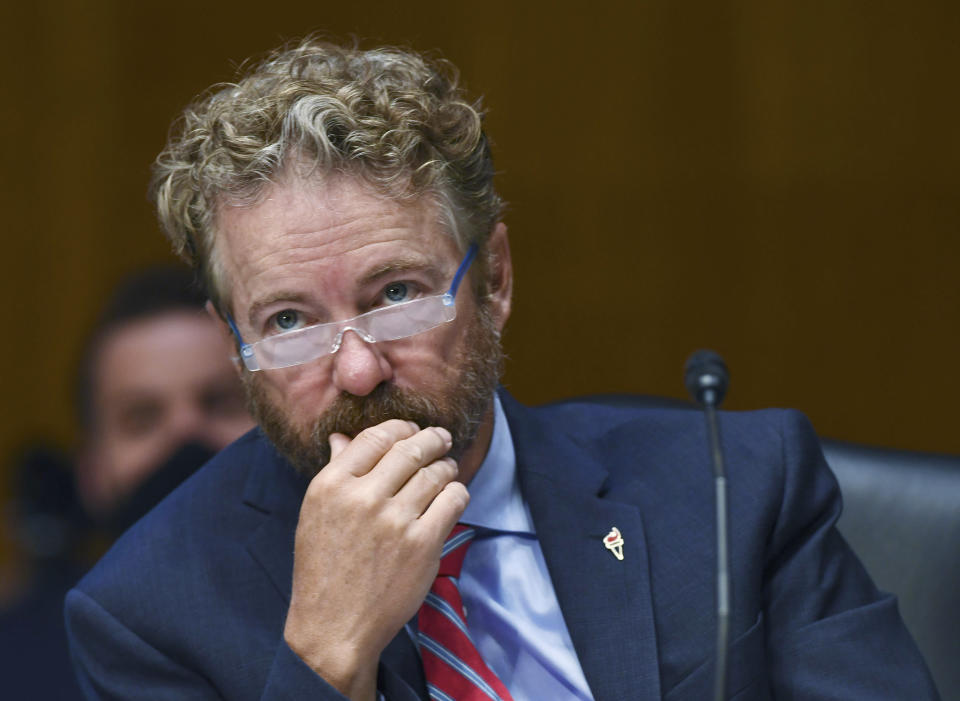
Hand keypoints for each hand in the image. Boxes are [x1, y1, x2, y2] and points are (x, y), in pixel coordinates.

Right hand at [283, 419, 468, 699]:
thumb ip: (335, 472)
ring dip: (447, 466)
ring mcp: (395, 521)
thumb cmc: (323, 570)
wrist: (334, 627)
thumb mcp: (315, 515)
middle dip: (432, 439)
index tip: (412, 430)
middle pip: (410, 449)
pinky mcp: (423, 544)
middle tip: (441, 438)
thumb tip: (344, 436)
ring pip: (436, 472)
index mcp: (331, 486)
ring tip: (447, 468)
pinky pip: (453, 500)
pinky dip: (457, 492)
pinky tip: (452, 495)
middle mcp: (363, 498)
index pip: (375, 437)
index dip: (400, 428)